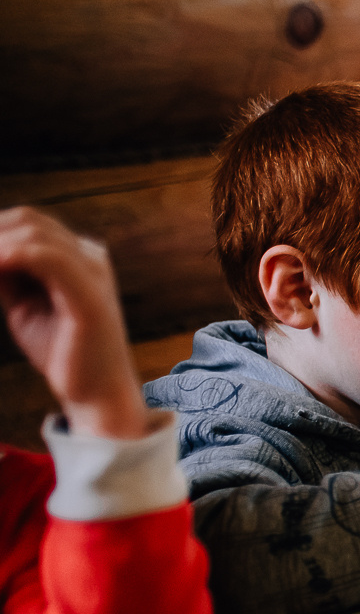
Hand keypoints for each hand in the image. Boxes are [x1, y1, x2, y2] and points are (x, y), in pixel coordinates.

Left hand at [0, 207, 148, 438]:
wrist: (97, 393)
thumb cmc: (62, 352)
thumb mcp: (24, 304)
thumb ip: (8, 275)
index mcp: (80, 257)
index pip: (28, 222)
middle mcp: (92, 257)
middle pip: (29, 220)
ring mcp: (94, 273)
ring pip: (34, 233)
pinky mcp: (90, 296)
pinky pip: (47, 258)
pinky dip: (11, 257)